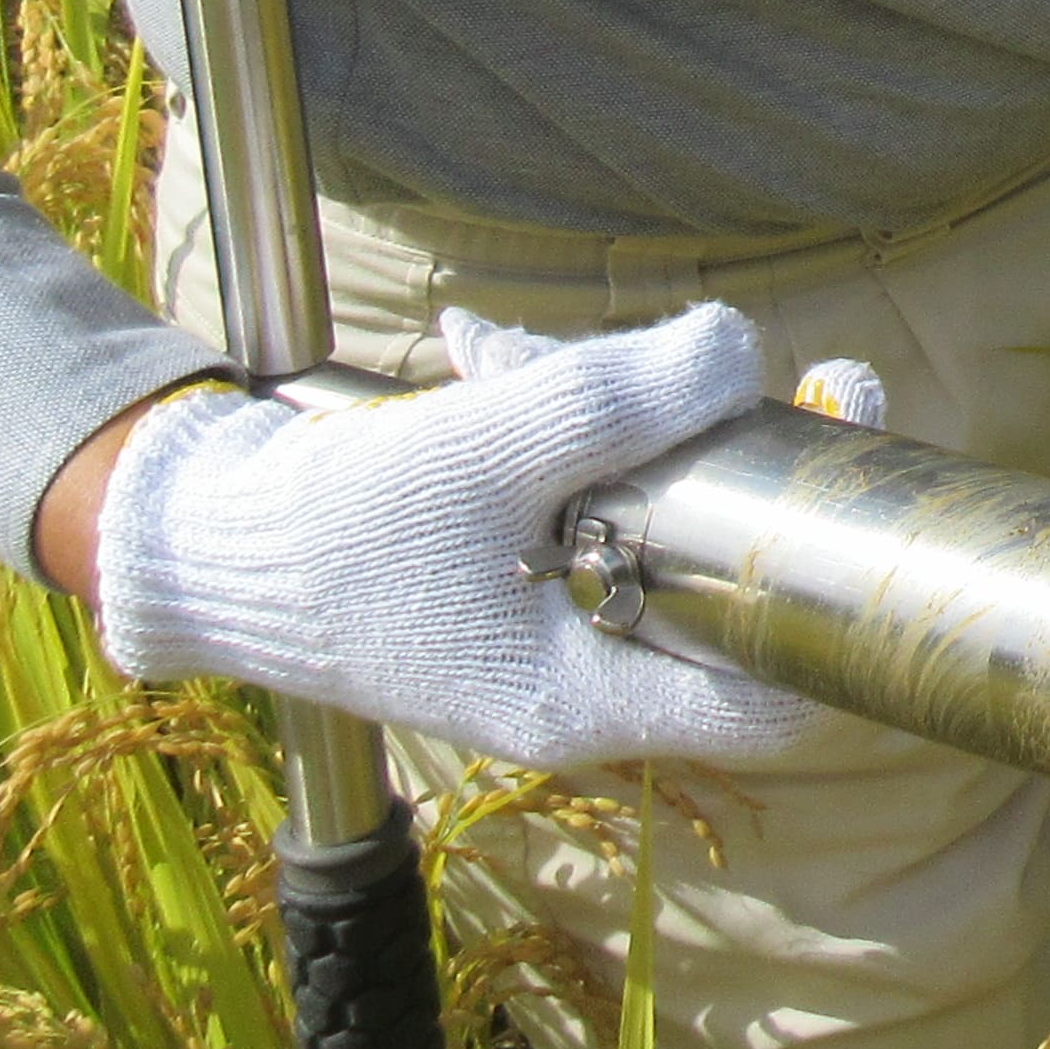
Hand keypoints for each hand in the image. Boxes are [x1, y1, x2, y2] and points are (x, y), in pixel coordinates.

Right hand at [94, 301, 823, 771]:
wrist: (198, 545)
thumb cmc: (329, 530)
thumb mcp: (480, 453)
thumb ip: (616, 403)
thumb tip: (741, 351)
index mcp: (589, 697)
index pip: (771, 685)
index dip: (828, 580)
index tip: (851, 454)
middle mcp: (587, 674)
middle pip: (719, 567)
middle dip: (723, 452)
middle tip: (757, 365)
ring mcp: (555, 621)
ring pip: (650, 510)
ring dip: (613, 414)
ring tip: (502, 355)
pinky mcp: (522, 565)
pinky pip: (582, 489)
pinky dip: (550, 416)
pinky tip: (480, 353)